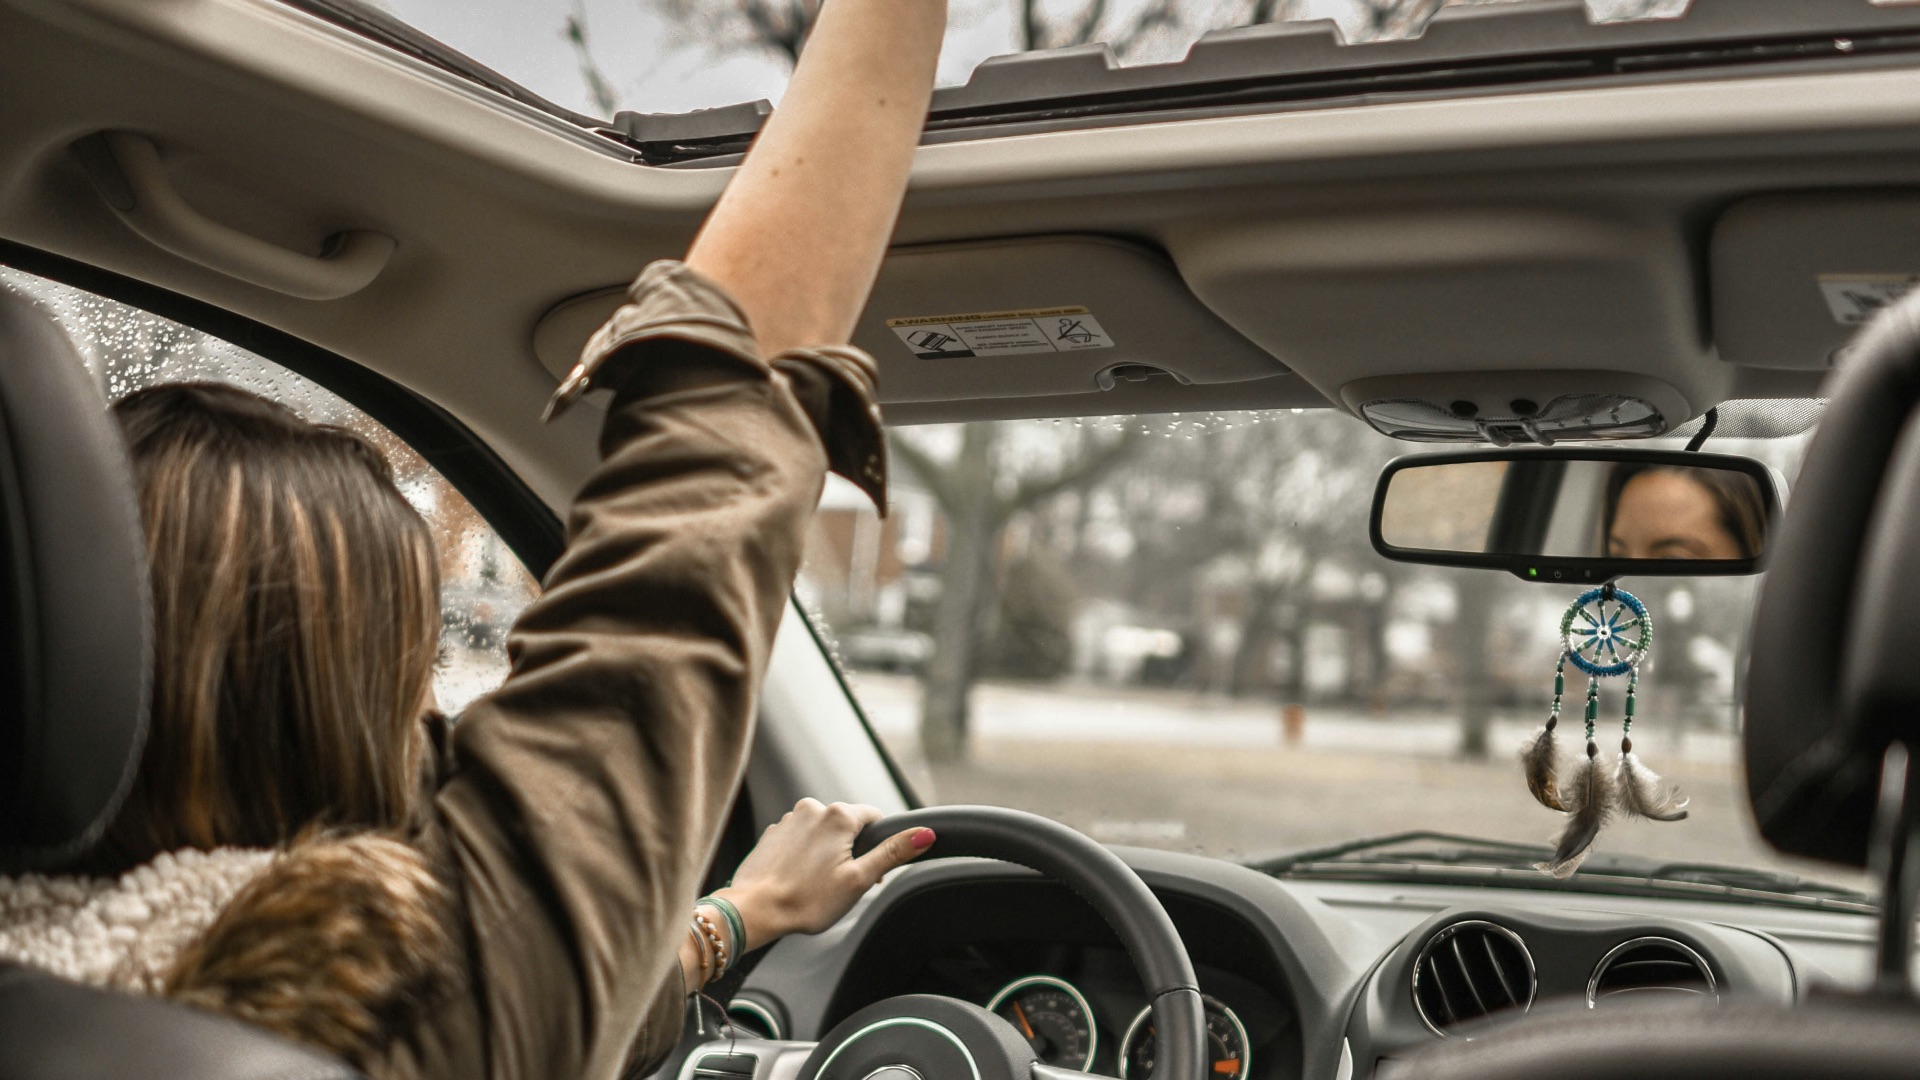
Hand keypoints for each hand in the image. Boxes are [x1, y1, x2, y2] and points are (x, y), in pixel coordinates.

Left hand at [714, 799, 934, 950]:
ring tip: (816, 885)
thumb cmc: (806, 900)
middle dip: (851, 851)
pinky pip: (799, 839)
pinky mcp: (772, 833)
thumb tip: (925, 833)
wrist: (753, 910)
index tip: (866, 872)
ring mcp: (789, 819)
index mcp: (838, 816)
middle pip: (847, 826)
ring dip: (826, 853)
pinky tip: (797, 879)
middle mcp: (812, 808)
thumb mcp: (859, 879)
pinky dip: (803, 856)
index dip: (877, 846)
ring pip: (822, 833)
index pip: (874, 818)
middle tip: (841, 884)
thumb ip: (893, 853)